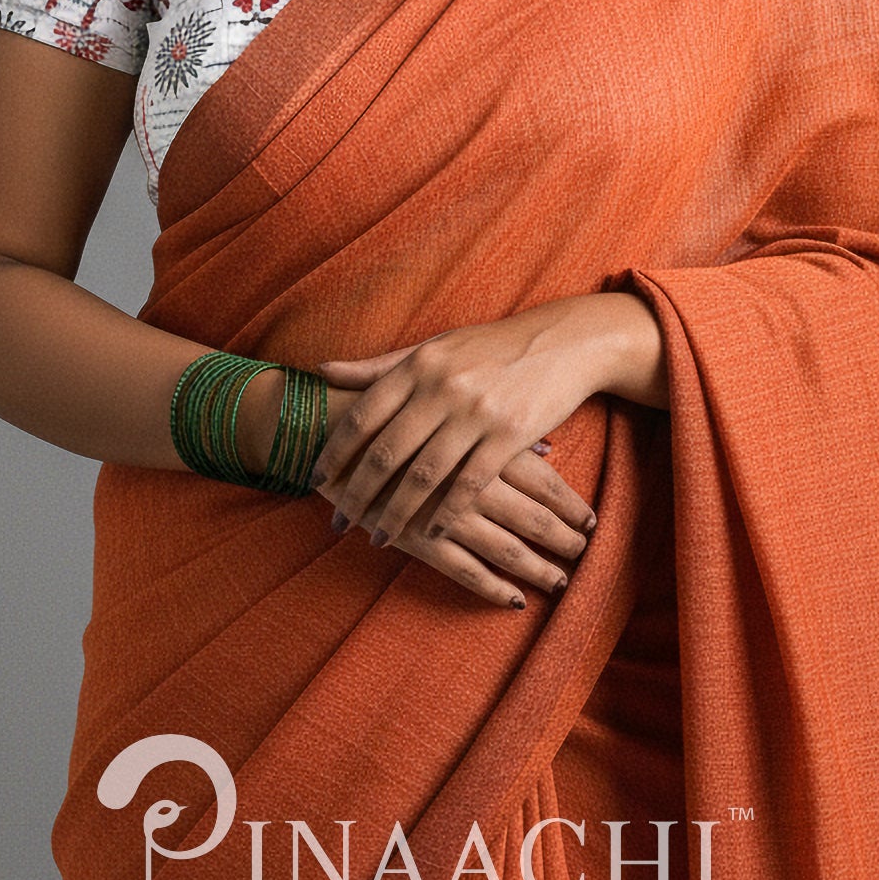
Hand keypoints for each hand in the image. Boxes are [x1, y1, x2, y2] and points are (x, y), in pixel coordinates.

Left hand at [306, 297, 633, 609]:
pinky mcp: (509, 436)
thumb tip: (321, 370)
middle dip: (357, 493)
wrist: (563, 342)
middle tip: (337, 522)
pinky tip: (430, 532)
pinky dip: (446, 512)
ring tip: (378, 537)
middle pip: (387, 452)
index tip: (315, 479)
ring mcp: (476, 413)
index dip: (335, 451)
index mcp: (418, 365)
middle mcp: (442, 387)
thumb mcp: (433, 348)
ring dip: (396, 513)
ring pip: (423, 476)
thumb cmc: (489, 348)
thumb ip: (378, 366)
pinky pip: (469, 484)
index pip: (364, 415)